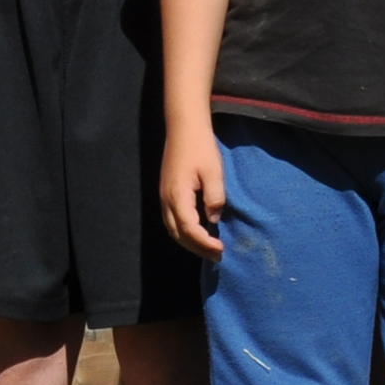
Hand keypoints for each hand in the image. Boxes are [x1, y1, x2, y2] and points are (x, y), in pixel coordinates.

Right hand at [162, 122, 229, 257]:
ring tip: (208, 249)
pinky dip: (184, 232)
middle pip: (178, 235)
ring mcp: (164, 198)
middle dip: (197, 248)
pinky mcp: (166, 193)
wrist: (183, 128)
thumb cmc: (200, 147)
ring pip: (173, 230)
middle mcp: (166, 201)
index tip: (221, 249)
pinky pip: (172, 221)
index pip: (190, 229)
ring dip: (189, 243)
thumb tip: (213, 220)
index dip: (204, 243)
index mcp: (178, 196)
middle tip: (217, 256)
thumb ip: (214, 196)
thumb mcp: (213, 171)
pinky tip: (198, 233)